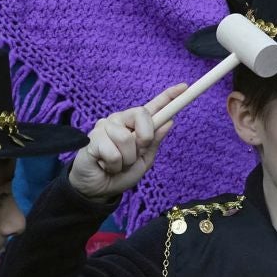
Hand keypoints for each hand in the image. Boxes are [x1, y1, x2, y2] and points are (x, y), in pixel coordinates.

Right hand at [67, 85, 186, 201]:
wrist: (98, 189)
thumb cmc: (120, 174)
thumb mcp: (144, 161)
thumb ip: (154, 142)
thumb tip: (168, 121)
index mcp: (134, 125)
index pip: (152, 107)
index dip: (168, 96)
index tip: (184, 87)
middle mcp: (119, 120)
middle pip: (141, 115)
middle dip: (144, 139)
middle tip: (134, 155)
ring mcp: (104, 127)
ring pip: (126, 139)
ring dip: (126, 160)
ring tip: (116, 165)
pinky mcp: (92, 139)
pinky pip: (113, 153)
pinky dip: (114, 166)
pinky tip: (105, 166)